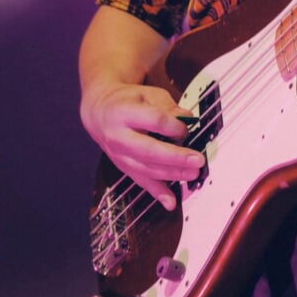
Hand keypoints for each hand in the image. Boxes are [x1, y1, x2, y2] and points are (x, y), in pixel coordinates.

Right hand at [81, 83, 205, 209]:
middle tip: (197, 160)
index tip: (186, 128)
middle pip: (149, 150)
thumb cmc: (128, 100)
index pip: (154, 121)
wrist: (99, 112)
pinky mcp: (123, 168)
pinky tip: (171, 202)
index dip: (174, 126)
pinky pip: (141, 182)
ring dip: (173, 174)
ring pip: (147, 169)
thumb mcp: (147, 94)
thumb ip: (167, 106)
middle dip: (176, 157)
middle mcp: (119, 137)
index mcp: (124, 112)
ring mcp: (119, 155)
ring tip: (193, 173)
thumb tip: (188, 118)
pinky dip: (157, 194)